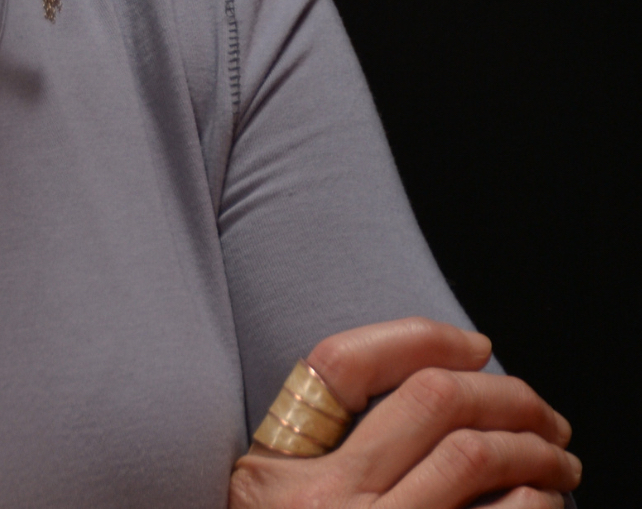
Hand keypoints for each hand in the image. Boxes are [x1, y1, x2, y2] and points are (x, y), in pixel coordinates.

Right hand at [229, 317, 579, 508]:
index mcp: (271, 474)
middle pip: (429, 401)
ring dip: (534, 447)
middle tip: (539, 410)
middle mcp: (319, 505)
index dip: (417, 337)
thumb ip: (320, 462)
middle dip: (504, 392)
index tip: (475, 343)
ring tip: (557, 456)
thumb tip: (435, 397)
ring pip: (475, 456)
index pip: (339, 364)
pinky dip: (534, 502)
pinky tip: (543, 502)